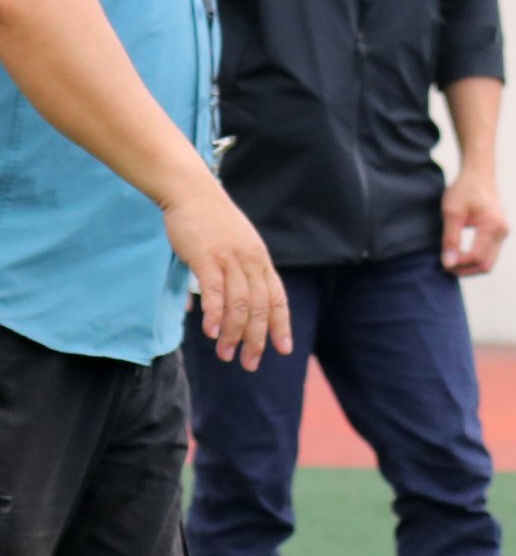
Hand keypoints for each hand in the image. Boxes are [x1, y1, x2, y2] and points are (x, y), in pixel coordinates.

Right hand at [166, 182, 291, 369]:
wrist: (192, 191)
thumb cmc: (209, 222)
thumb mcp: (231, 248)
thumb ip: (229, 276)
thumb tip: (212, 307)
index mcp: (260, 260)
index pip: (277, 297)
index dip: (281, 324)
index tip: (284, 349)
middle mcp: (251, 261)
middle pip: (261, 307)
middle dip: (257, 339)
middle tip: (250, 363)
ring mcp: (230, 259)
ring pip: (240, 303)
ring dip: (234, 333)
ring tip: (226, 355)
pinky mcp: (207, 257)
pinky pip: (215, 290)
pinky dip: (216, 313)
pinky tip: (212, 333)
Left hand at [442, 167, 508, 275]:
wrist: (478, 174)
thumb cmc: (464, 189)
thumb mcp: (452, 212)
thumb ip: (450, 239)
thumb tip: (448, 263)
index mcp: (492, 226)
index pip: (476, 257)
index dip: (459, 264)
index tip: (442, 262)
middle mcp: (502, 231)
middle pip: (485, 265)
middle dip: (465, 270)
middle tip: (445, 266)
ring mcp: (503, 233)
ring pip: (488, 262)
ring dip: (470, 266)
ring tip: (451, 260)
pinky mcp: (500, 232)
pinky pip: (489, 254)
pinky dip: (475, 259)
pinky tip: (460, 254)